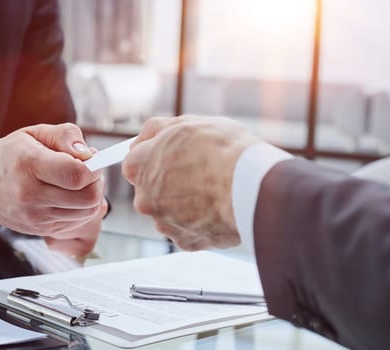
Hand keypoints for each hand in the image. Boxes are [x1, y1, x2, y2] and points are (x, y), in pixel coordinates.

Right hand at [0, 123, 104, 253]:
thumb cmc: (8, 156)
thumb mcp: (33, 133)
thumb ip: (64, 135)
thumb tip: (88, 153)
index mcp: (28, 164)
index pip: (77, 174)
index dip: (93, 167)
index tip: (91, 159)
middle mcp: (30, 194)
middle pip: (87, 197)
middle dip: (96, 182)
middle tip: (88, 171)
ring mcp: (35, 217)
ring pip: (86, 212)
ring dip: (91, 196)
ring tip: (77, 182)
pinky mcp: (40, 230)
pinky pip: (76, 223)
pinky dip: (80, 209)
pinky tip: (68, 196)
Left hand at [122, 116, 259, 249]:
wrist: (253, 186)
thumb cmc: (223, 150)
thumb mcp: (186, 123)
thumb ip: (156, 131)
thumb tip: (141, 139)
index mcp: (138, 167)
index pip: (136, 162)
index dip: (157, 157)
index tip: (174, 157)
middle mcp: (144, 199)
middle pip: (152, 190)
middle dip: (171, 182)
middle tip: (201, 172)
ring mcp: (165, 223)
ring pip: (170, 212)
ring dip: (186, 204)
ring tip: (215, 190)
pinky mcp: (187, 242)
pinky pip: (190, 230)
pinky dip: (202, 222)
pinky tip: (219, 208)